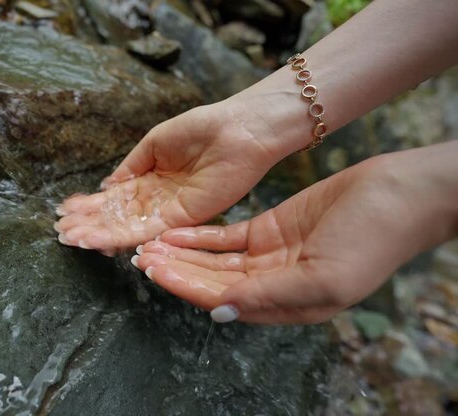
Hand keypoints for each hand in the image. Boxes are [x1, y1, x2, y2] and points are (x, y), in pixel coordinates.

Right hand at [55, 101, 282, 252]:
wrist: (237, 130)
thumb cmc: (200, 128)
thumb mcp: (155, 142)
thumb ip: (131, 166)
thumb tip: (106, 184)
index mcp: (150, 178)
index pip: (114, 197)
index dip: (90, 205)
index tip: (65, 212)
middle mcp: (157, 199)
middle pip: (116, 216)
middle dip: (88, 223)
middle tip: (60, 232)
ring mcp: (169, 210)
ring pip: (127, 227)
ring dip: (99, 233)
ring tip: (71, 239)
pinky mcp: (184, 218)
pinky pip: (149, 230)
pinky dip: (123, 236)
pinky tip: (100, 240)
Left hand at [131, 144, 457, 323]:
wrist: (398, 195)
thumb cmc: (373, 239)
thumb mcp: (324, 277)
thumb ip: (269, 296)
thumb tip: (221, 312)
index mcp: (287, 305)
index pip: (222, 300)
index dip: (185, 287)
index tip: (154, 272)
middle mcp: (272, 284)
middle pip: (211, 281)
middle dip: (175, 270)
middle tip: (141, 257)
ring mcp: (269, 256)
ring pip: (214, 260)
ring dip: (181, 253)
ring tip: (149, 244)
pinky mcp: (269, 229)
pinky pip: (226, 237)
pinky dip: (200, 236)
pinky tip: (175, 232)